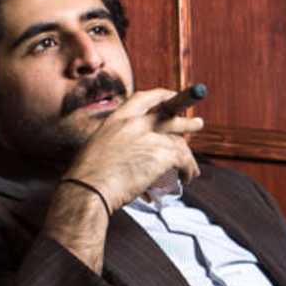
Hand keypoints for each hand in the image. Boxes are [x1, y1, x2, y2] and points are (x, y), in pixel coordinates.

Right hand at [63, 85, 202, 207]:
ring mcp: (148, 137)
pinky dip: (188, 169)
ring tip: (194, 166)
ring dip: (189, 154)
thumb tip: (128, 152)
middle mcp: (134, 123)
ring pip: (177, 141)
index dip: (161, 97)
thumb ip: (116, 142)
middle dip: (184, 122)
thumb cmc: (88, 176)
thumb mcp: (98, 146)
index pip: (143, 98)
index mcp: (117, 119)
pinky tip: (186, 177)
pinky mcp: (160, 154)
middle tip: (196, 123)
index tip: (170, 97)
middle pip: (167, 115)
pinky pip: (183, 159)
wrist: (89, 189)